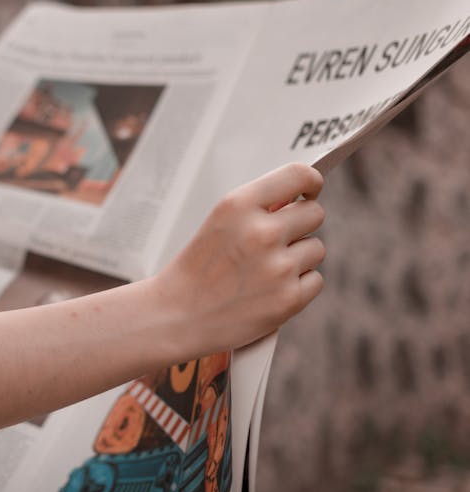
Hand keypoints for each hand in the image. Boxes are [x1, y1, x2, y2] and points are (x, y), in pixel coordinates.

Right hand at [150, 163, 324, 358]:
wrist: (176, 316)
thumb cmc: (196, 270)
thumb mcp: (218, 223)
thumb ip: (258, 208)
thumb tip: (299, 199)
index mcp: (238, 206)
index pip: (298, 175)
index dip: (311, 182)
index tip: (310, 190)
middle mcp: (261, 232)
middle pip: (315, 213)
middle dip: (301, 225)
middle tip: (278, 239)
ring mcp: (277, 267)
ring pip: (316, 248)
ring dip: (298, 257)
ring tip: (265, 270)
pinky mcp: (288, 299)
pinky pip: (315, 280)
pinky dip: (298, 286)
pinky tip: (269, 290)